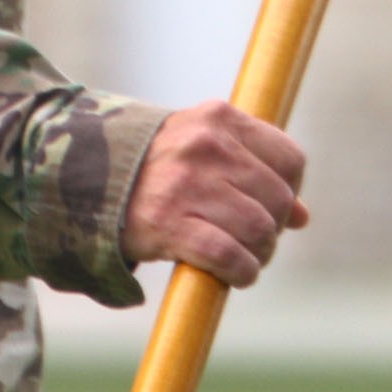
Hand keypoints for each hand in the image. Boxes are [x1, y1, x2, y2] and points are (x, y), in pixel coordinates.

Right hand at [122, 102, 308, 287]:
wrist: (88, 180)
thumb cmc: (160, 166)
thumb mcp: (207, 148)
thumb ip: (255, 170)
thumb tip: (303, 217)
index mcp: (220, 118)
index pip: (289, 159)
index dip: (291, 191)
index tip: (274, 207)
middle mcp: (208, 146)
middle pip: (277, 199)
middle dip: (274, 228)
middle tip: (257, 240)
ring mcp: (188, 184)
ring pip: (258, 228)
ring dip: (260, 253)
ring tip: (246, 257)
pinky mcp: (169, 224)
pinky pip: (228, 255)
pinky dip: (242, 271)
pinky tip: (237, 273)